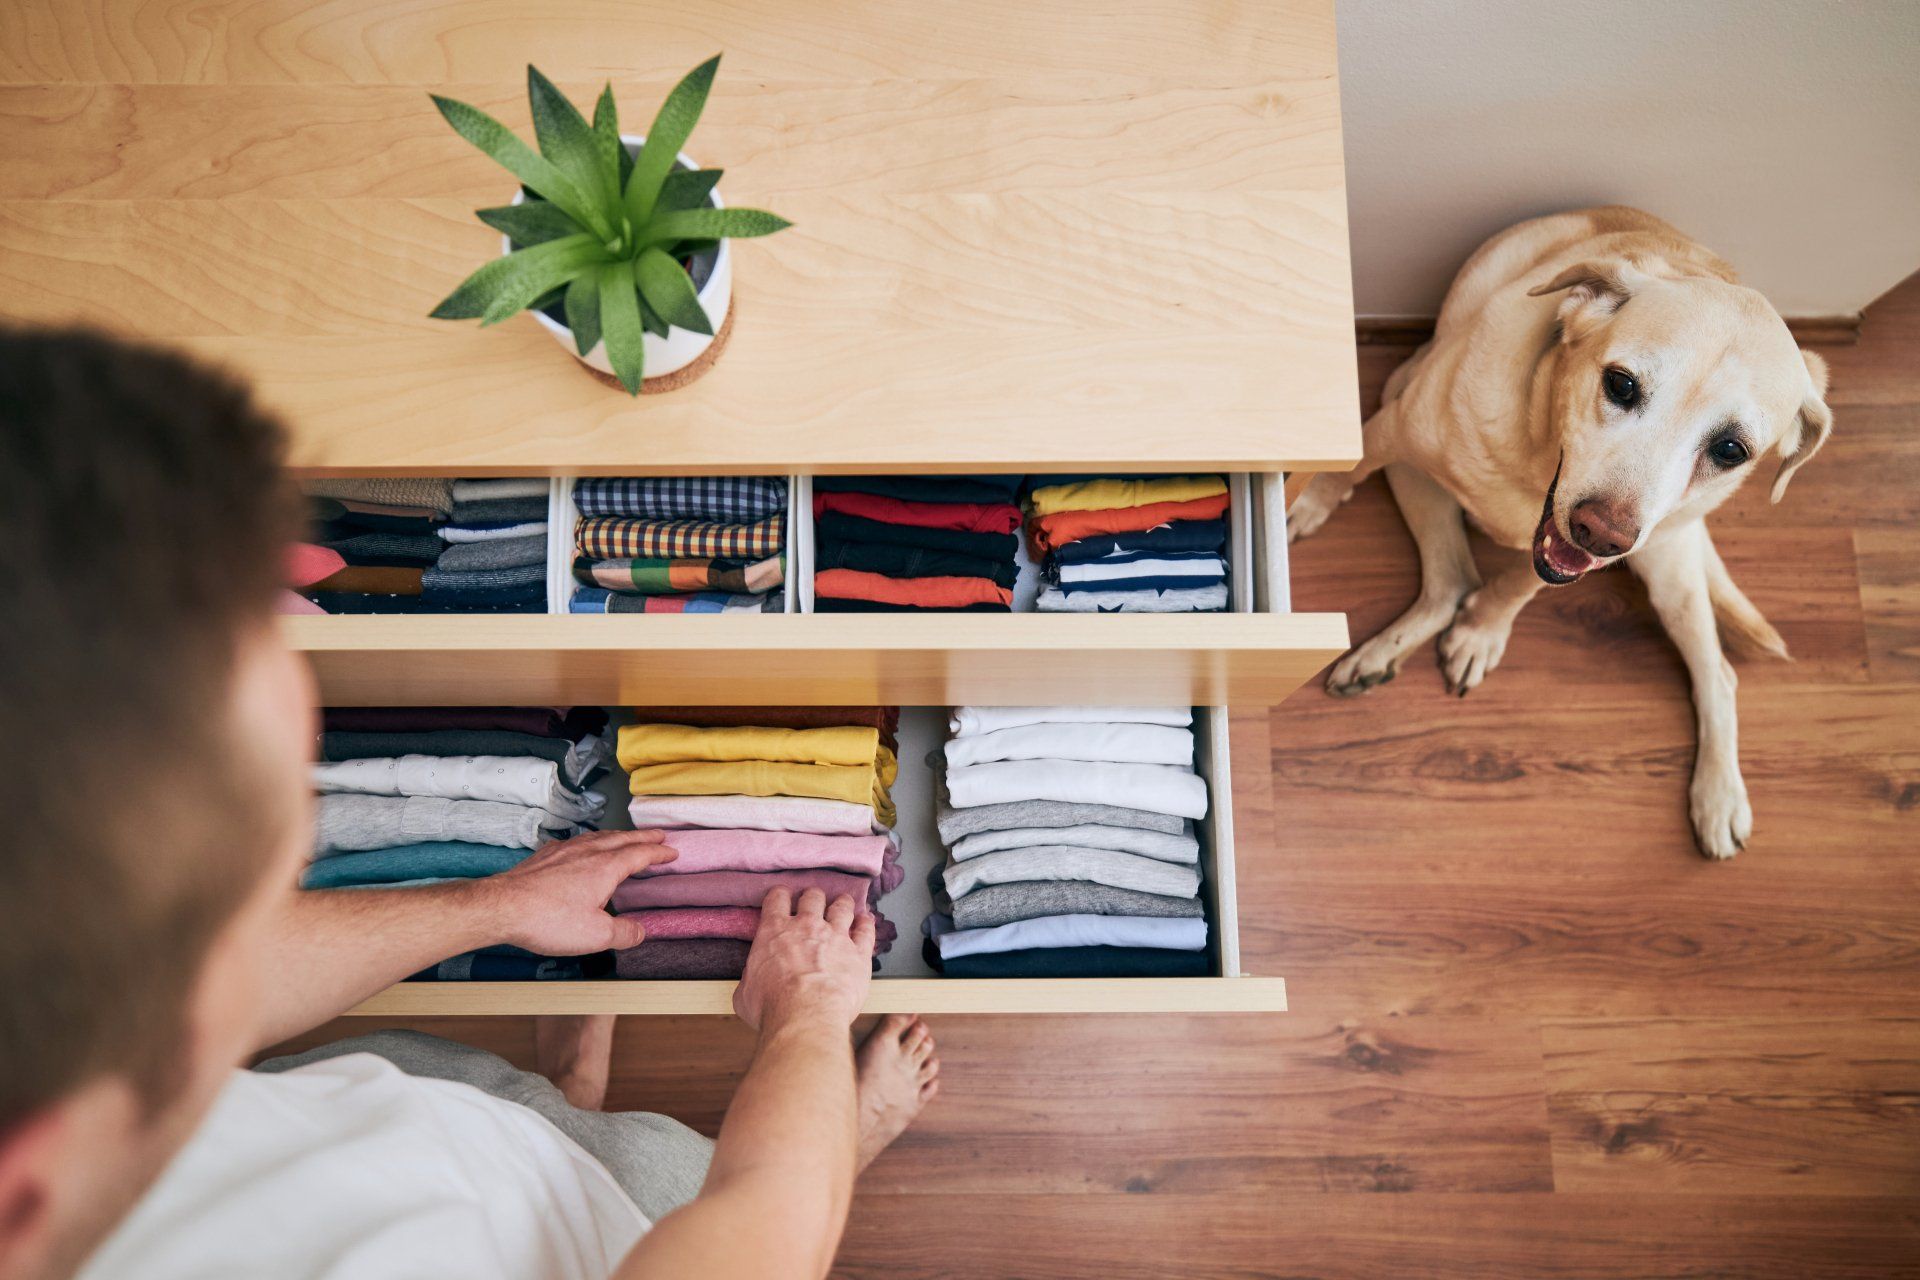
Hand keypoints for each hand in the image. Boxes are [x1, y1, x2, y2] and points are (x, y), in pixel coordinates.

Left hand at [480, 829, 676, 954]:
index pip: (639, 854)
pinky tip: (582, 848)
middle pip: (621, 839)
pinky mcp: (543, 858)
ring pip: (597, 837)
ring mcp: (563, 852)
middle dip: (642, 838)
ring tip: (624, 838)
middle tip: (658, 836)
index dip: (658, 853)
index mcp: (605, 868)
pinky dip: (589, 842)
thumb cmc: (549, 919)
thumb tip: (640, 932)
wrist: (502, 907)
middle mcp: (587, 853)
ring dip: (617, 836)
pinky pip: (574, 843)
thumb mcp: (596, 935)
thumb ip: (624, 933)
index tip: (671, 851)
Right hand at [733, 888, 873, 1032]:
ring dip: (842, 904)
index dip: (780, 895)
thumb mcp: (745, 992)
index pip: (777, 898)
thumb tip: (752, 977)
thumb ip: (751, 977)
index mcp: (775, 931)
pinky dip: (866, 923)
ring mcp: (835, 937)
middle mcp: (807, 926)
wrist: (805, 1017)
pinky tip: (866, 921)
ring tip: (842, 904)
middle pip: (813, 897)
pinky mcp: (858, 953)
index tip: (782, 898)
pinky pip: (866, 930)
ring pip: (842, 907)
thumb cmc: (771, 1008)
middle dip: (813, 898)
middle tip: (813, 903)